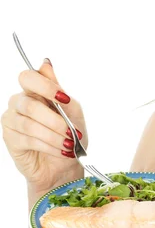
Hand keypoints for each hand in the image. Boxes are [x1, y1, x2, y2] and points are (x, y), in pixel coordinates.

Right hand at [1, 59, 87, 191]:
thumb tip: (45, 63)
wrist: (65, 164)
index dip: (45, 86)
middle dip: (54, 120)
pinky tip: (60, 150)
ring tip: (68, 144)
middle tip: (71, 131)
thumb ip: (60, 91)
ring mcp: (11, 120)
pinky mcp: (10, 138)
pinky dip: (49, 145)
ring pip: (29, 124)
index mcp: (35, 91)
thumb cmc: (70, 134)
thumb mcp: (73, 111)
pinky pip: (28, 139)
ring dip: (54, 136)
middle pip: (29, 104)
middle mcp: (19, 102)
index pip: (28, 77)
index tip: (64, 98)